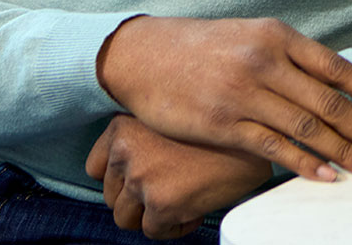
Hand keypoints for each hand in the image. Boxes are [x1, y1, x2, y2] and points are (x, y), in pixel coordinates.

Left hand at [84, 114, 271, 239]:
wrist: (255, 141)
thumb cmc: (217, 130)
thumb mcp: (170, 120)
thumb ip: (143, 138)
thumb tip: (128, 171)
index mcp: (122, 127)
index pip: (95, 168)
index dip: (121, 178)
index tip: (145, 176)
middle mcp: (126, 152)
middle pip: (111, 196)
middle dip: (138, 199)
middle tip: (169, 189)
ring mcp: (142, 179)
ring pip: (125, 218)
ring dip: (151, 215)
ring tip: (180, 201)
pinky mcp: (161, 204)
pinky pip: (153, 231)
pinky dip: (173, 227)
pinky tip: (193, 209)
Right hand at [96, 15, 351, 181]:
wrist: (144, 56)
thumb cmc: (204, 47)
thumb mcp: (251, 35)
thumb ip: (290, 56)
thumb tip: (335, 83)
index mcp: (277, 36)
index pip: (336, 66)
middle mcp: (265, 62)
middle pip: (328, 102)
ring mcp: (244, 94)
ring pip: (306, 128)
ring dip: (344, 152)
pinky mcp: (222, 124)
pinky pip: (273, 147)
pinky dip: (304, 164)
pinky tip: (326, 176)